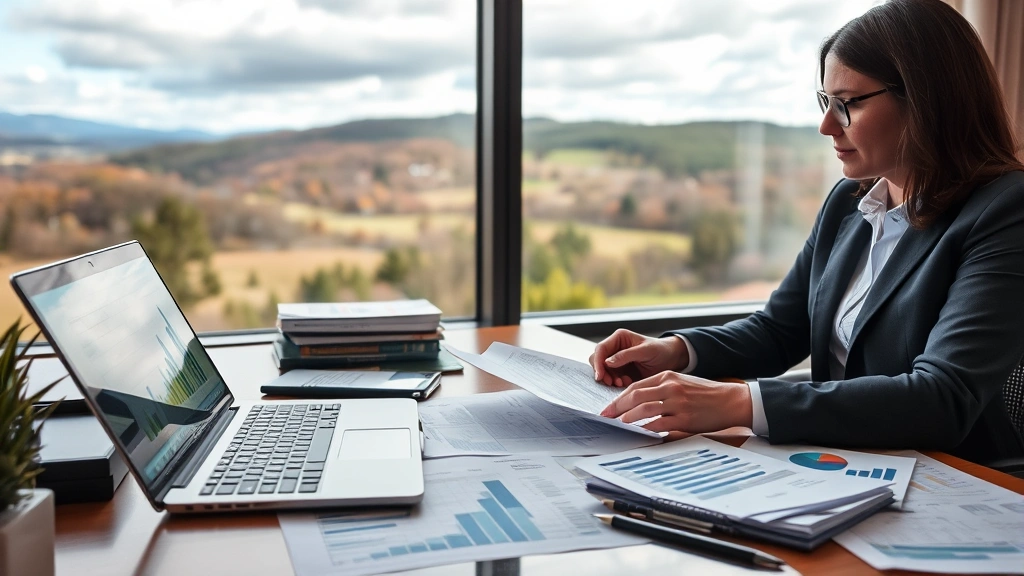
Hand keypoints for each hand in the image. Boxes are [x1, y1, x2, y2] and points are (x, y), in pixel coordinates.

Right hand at [589, 329, 688, 386]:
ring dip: (609, 379)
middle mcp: (615, 348)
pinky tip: (626, 383)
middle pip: (597, 360)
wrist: (672, 359)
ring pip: (602, 371)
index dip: (598, 363)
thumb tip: (607, 362)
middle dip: (603, 372)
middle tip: (612, 382)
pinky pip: (611, 377)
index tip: (601, 376)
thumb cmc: (661, 350)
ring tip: (622, 383)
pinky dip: (615, 382)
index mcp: (619, 338)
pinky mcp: (620, 371)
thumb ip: (626, 355)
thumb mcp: (645, 351)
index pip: (601, 349)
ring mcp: (617, 360)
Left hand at [599, 371, 752, 433]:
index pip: (636, 386)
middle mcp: (670, 387)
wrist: (731, 400)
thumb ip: (661, 389)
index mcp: (667, 376)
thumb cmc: (705, 393)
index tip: (609, 407)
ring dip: (627, 418)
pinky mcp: (684, 419)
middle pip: (635, 396)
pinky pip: (659, 424)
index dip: (619, 398)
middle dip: (617, 408)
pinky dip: (646, 429)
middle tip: (606, 416)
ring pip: (643, 410)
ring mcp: (677, 403)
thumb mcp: (681, 383)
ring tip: (618, 425)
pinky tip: (638, 432)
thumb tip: (639, 402)